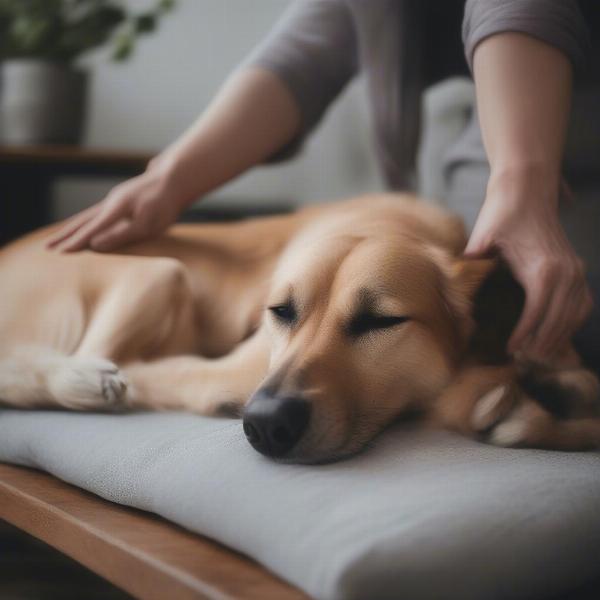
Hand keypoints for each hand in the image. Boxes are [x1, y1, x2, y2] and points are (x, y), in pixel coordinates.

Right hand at [47, 162, 185, 251]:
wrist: (173, 179)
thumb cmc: (164, 204)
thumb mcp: (146, 224)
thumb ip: (121, 235)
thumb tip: (95, 245)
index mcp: (116, 210)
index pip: (90, 231)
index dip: (74, 244)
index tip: (59, 256)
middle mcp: (110, 204)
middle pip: (81, 222)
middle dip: (64, 236)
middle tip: (46, 248)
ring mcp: (114, 201)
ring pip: (86, 216)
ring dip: (71, 228)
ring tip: (57, 239)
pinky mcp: (120, 201)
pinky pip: (95, 214)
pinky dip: (83, 222)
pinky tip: (82, 228)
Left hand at [465, 173, 592, 360]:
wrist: (528, 188)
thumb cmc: (502, 212)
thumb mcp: (482, 239)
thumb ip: (471, 266)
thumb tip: (454, 289)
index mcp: (542, 267)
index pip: (537, 311)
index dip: (525, 333)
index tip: (512, 348)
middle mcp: (565, 270)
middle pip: (559, 318)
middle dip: (542, 341)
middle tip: (523, 358)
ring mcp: (574, 268)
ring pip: (575, 313)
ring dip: (559, 335)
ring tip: (538, 352)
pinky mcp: (576, 266)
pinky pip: (582, 302)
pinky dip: (572, 321)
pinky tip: (558, 333)